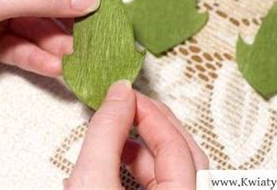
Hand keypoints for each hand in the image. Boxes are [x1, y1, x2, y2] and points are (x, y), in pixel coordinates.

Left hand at [0, 0, 98, 77]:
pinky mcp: (1, 41)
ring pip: (43, 29)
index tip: (93, 11)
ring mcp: (6, 14)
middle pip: (53, 2)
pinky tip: (55, 69)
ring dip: (59, 45)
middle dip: (70, 24)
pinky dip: (41, 58)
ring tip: (75, 61)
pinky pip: (28, 48)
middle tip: (90, 42)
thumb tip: (89, 0)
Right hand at [66, 81, 208, 188]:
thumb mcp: (92, 181)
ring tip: (119, 131)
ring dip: (146, 146)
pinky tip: (120, 158)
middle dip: (155, 124)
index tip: (125, 95)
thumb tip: (120, 94)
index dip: (149, 113)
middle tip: (131, 105)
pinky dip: (143, 167)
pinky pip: (165, 183)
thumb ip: (107, 133)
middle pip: (184, 154)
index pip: (175, 144)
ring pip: (175, 170)